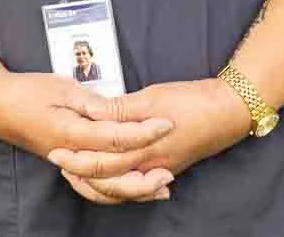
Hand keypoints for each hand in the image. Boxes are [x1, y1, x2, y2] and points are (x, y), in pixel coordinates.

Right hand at [0, 71, 175, 201]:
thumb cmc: (29, 92)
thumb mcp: (62, 87)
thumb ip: (91, 101)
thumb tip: (116, 109)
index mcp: (72, 132)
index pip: (115, 136)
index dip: (143, 131)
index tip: (167, 124)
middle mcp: (72, 154)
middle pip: (114, 171)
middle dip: (145, 171)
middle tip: (173, 168)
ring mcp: (70, 163)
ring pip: (106, 186)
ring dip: (135, 188)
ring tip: (162, 186)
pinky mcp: (70, 164)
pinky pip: (96, 186)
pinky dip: (118, 190)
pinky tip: (136, 188)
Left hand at [49, 78, 251, 201]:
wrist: (227, 111)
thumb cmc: (191, 100)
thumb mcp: (153, 97)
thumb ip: (121, 108)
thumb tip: (91, 111)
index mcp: (143, 149)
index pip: (102, 162)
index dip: (77, 158)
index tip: (56, 150)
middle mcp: (148, 166)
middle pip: (107, 179)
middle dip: (80, 172)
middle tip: (58, 162)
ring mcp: (158, 170)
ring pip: (121, 188)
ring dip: (97, 181)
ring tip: (77, 171)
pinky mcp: (166, 167)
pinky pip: (136, 185)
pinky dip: (120, 186)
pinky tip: (112, 180)